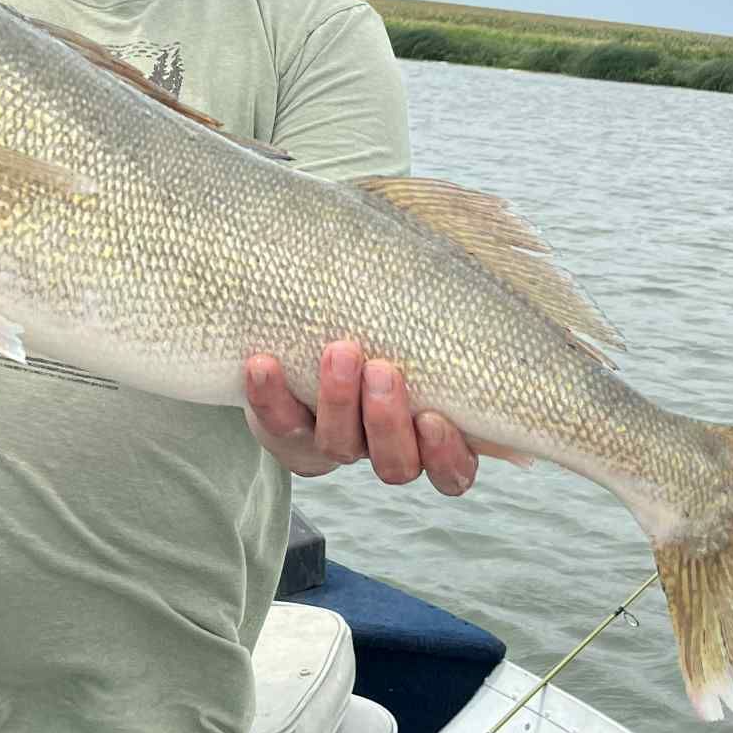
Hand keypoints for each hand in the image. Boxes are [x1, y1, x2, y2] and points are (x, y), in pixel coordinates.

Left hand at [244, 341, 479, 495]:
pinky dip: (270, 397)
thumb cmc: (393, 333)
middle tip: (382, 371)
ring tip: (338, 353)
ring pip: (339, 446)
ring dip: (338, 401)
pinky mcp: (289, 437)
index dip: (445, 454)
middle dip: (387, 420)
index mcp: (432, 436)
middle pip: (394, 463)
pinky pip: (279, 426)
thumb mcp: (422, 331)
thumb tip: (468, 261)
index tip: (434, 418)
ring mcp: (338, 446)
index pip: (453, 470)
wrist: (321, 345)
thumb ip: (440, 319)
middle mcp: (387, 449)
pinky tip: (263, 364)